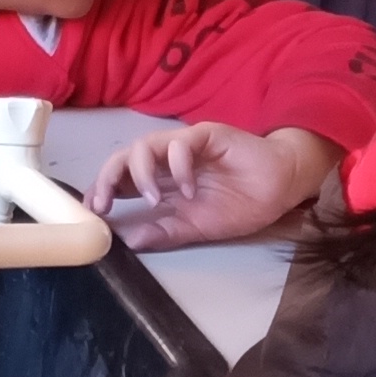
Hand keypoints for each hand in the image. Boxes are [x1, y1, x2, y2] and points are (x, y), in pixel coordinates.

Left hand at [90, 122, 337, 249]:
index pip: (122, 178)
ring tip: (153, 200)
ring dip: (141, 173)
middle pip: (124, 157)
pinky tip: (190, 190)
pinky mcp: (207, 135)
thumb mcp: (196, 228)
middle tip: (105, 203)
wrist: (281, 188)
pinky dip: (179, 166)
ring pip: (145, 144)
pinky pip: (181, 142)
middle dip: (108, 178)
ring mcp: (185, 145)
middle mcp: (167, 159)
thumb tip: (129, 242)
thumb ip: (164, 232)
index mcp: (161, 180)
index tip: (94, 211)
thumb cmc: (241, 205)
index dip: (104, 189)